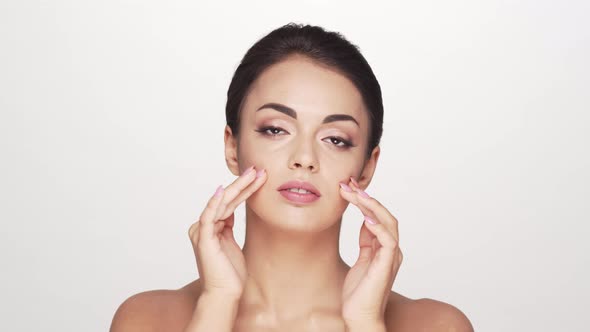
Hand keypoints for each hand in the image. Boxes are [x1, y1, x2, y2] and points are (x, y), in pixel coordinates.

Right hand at [188, 166, 266, 298]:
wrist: (225, 294)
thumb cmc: (230, 273)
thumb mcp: (232, 244)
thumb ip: (229, 227)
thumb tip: (232, 211)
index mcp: (212, 227)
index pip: (230, 202)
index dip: (244, 189)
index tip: (259, 177)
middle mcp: (204, 226)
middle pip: (226, 199)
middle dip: (243, 183)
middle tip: (258, 169)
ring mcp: (202, 231)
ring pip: (222, 202)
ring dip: (238, 187)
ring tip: (253, 174)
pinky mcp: (203, 238)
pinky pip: (209, 216)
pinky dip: (215, 202)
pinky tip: (223, 190)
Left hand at [339, 177, 402, 325]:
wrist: (359, 316)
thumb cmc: (358, 293)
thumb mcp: (361, 259)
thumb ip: (366, 241)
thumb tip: (365, 220)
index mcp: (385, 247)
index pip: (378, 216)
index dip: (364, 201)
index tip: (348, 188)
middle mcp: (392, 249)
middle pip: (385, 215)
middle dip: (366, 198)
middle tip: (347, 185)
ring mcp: (391, 256)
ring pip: (388, 222)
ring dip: (370, 205)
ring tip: (353, 194)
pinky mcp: (387, 265)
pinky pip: (388, 240)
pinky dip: (378, 226)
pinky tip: (365, 216)